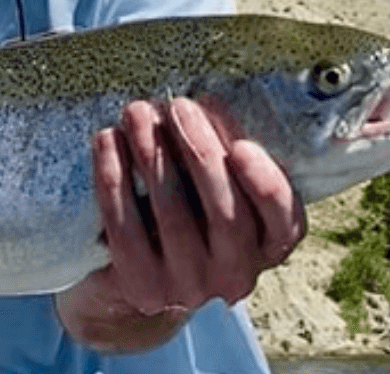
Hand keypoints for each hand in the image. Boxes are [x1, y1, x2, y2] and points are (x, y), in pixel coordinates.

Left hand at [58, 98, 305, 351]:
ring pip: (173, 215)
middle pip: (225, 213)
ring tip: (137, 111)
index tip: (241, 146)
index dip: (265, 183)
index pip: (283, 217)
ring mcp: (190, 287)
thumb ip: (220, 157)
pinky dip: (114, 178)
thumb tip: (206, 102)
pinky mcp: (142, 287)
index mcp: (268, 245)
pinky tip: (107, 141)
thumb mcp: (211, 189)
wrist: (129, 283)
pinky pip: (125, 227)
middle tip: (177, 105)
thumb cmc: (180, 213)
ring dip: (152, 154)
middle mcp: (237, 274)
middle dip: (200, 152)